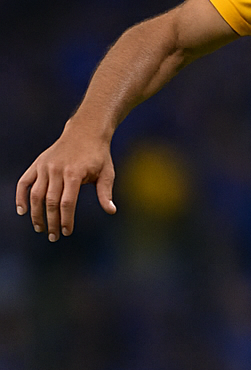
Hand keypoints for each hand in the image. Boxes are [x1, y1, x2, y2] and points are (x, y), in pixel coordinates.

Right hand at [16, 121, 116, 240]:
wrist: (85, 132)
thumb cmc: (98, 155)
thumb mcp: (107, 173)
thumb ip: (105, 193)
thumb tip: (111, 211)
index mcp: (74, 174)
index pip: (67, 203)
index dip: (66, 219)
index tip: (67, 232)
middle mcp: (56, 170)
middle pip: (50, 202)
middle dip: (51, 221)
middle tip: (53, 237)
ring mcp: (44, 167)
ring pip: (35, 195)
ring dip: (36, 214)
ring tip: (39, 228)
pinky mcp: (37, 164)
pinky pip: (24, 182)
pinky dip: (20, 196)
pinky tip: (22, 211)